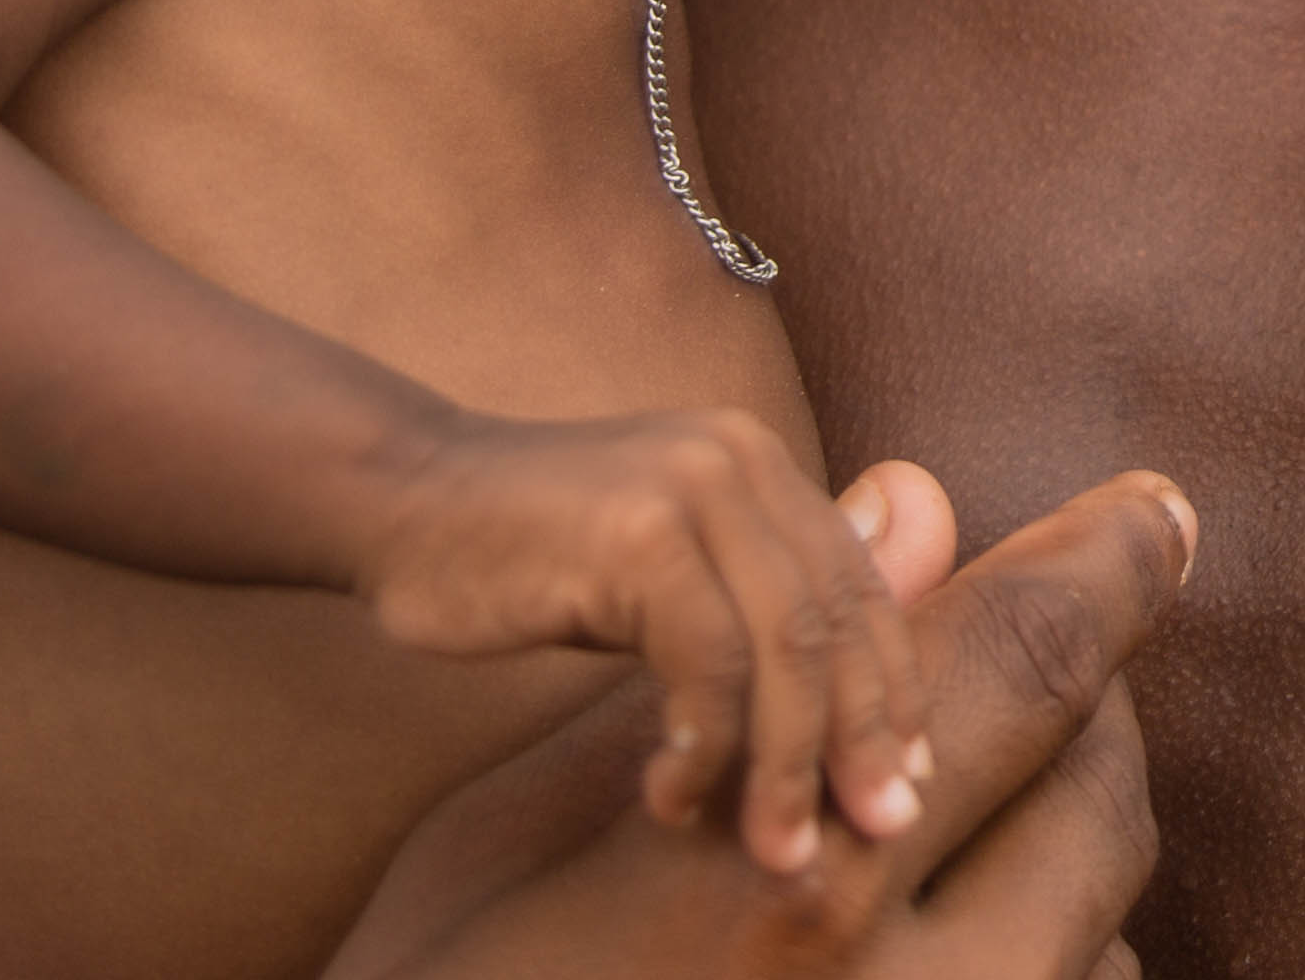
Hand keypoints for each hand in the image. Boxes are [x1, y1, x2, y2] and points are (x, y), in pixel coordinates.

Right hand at [359, 410, 921, 875]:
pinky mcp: (638, 534)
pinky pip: (705, 660)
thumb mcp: (663, 568)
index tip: (904, 780)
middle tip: (876, 829)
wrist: (400, 499)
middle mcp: (743, 459)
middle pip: (838, 619)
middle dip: (863, 737)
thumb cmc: (531, 554)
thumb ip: (751, 595)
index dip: (894, 688)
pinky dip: (703, 743)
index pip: (861, 587)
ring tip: (776, 846)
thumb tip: (863, 653)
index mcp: (762, 466)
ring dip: (786, 763)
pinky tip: (675, 796)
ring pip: (784, 647)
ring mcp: (692, 487)